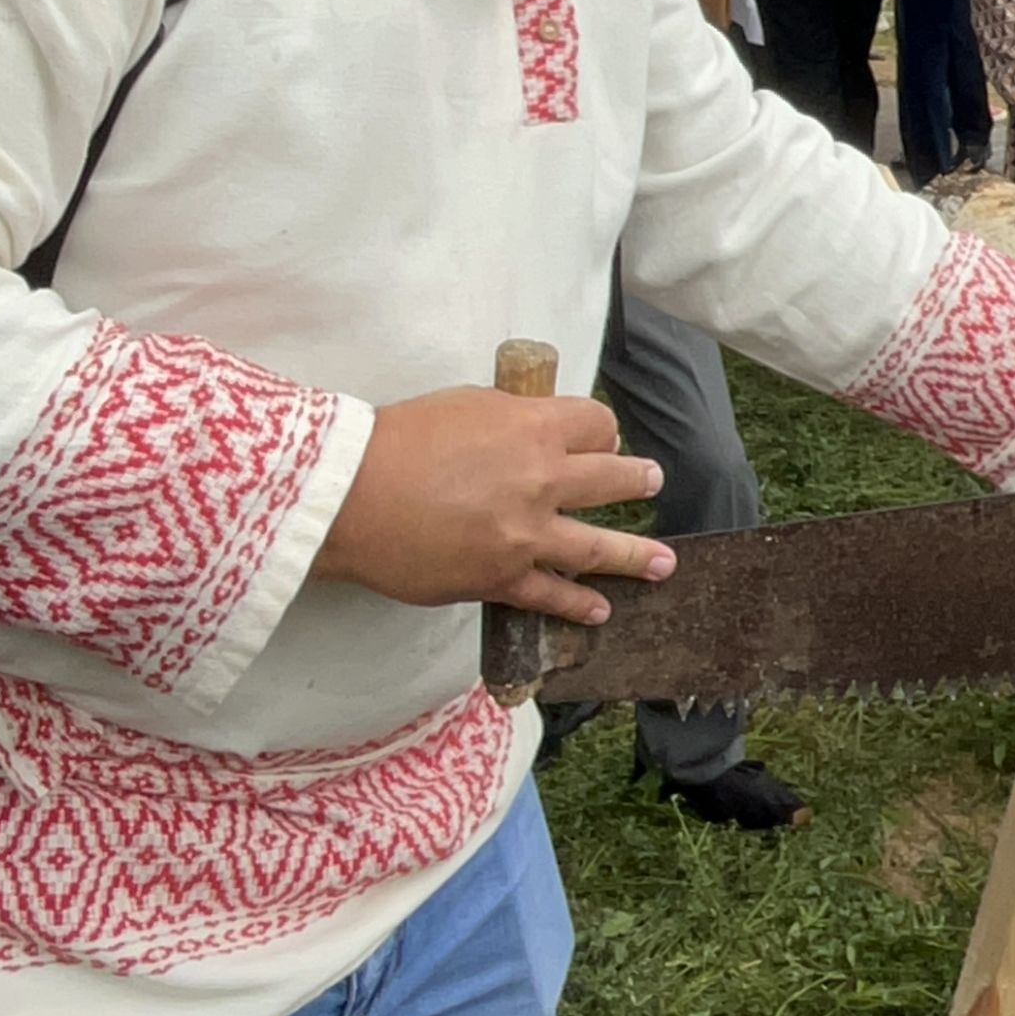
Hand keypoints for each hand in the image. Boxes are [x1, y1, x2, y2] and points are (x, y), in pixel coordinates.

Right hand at [315, 389, 674, 624]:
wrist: (352, 495)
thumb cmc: (397, 441)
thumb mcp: (464, 404)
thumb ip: (509, 418)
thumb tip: (530, 428)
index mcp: (533, 428)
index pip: (595, 424)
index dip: (601, 429)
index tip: (600, 437)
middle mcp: (542, 480)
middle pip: (611, 478)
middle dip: (636, 479)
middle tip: (651, 481)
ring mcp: (526, 534)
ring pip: (598, 547)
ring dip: (636, 554)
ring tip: (662, 561)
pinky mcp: (501, 578)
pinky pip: (551, 595)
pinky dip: (579, 606)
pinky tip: (600, 611)